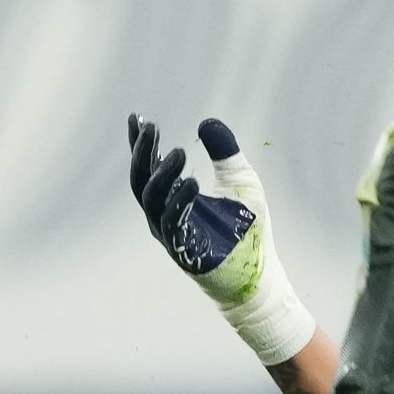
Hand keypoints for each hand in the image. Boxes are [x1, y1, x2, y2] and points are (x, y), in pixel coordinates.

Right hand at [126, 113, 268, 284]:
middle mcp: (163, 214)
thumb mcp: (240, 181)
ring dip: (162, 174)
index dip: (139, 144)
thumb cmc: (248, 229)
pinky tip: (193, 182)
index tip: (136, 118)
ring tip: (179, 152)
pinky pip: (173, 224)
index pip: (147, 167)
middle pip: (140, 180)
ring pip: (152, 200)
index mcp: (171, 198)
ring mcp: (170, 234)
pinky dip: (179, 202)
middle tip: (151, 127)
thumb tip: (207, 123)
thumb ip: (225, 152)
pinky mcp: (183, 251)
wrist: (258, 274)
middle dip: (142, 153)